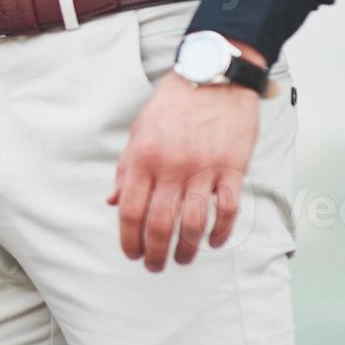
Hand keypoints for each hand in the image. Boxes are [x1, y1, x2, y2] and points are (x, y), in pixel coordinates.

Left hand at [109, 43, 265, 272]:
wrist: (212, 77)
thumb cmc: (172, 105)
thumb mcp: (139, 132)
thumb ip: (126, 169)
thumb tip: (112, 201)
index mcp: (144, 158)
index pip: (130, 210)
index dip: (128, 238)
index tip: (131, 254)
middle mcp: (172, 167)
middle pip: (160, 224)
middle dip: (155, 253)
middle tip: (154, 267)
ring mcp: (204, 169)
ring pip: (194, 223)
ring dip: (187, 249)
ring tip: (182, 260)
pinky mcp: (233, 168)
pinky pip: (228, 209)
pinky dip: (222, 231)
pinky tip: (216, 242)